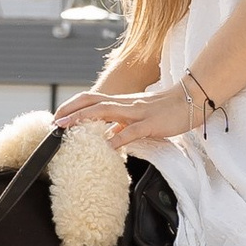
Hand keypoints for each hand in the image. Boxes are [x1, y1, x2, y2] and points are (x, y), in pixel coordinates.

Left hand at [53, 80, 206, 150]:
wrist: (192, 99)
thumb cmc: (166, 109)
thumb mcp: (139, 116)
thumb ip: (122, 123)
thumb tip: (107, 136)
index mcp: (122, 102)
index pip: (91, 99)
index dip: (72, 106)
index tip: (56, 118)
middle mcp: (125, 104)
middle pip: (91, 101)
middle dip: (70, 111)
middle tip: (54, 124)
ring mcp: (137, 112)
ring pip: (105, 111)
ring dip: (83, 119)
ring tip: (67, 130)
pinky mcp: (151, 122)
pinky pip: (131, 130)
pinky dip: (117, 138)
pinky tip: (106, 146)